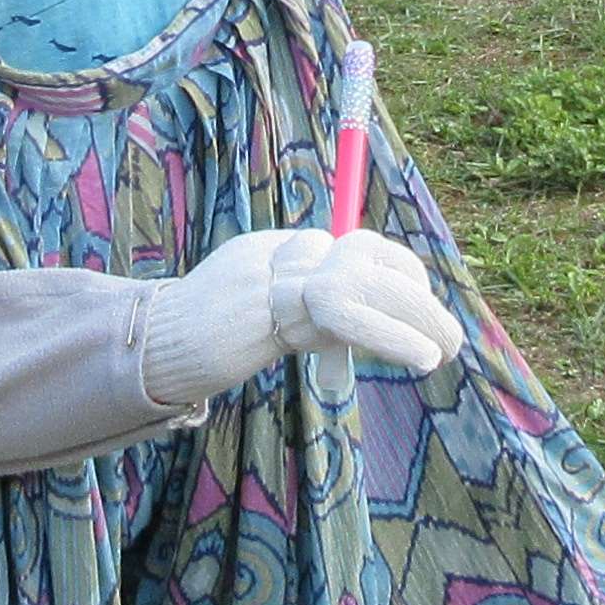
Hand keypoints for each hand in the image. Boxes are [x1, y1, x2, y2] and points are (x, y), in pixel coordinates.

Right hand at [138, 227, 465, 410]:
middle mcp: (284, 252)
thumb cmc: (207, 343)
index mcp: (288, 250)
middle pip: (368, 258)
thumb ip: (316, 319)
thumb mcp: (273, 326)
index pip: (364, 247)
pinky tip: (418, 357)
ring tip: (441, 353)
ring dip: (410, 315)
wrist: (150, 350)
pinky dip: (386, 332)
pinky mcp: (263, 305)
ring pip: (359, 280)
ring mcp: (271, 274)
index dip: (404, 276)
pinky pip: (338, 308)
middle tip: (454, 344)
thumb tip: (370, 332)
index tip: (428, 323)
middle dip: (419, 301)